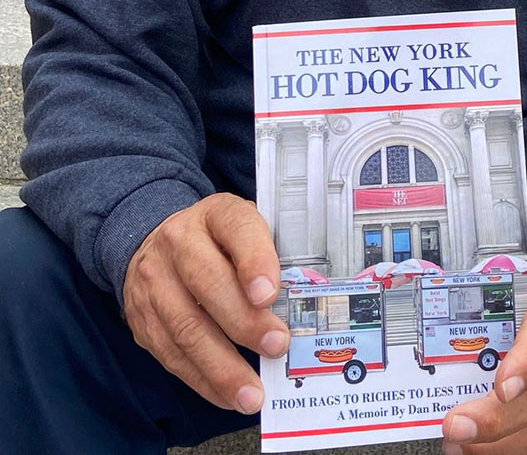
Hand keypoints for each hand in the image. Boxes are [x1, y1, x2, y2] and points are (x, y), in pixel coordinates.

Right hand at [123, 193, 286, 414]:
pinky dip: (203, 381)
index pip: (236, 227)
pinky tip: (228, 396)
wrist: (153, 241)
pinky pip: (172, 356)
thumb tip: (299, 302)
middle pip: (208, 283)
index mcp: (215, 214)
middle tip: (277, 346)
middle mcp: (178, 243)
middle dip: (245, 322)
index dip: (254, 260)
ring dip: (223, 367)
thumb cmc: (216, 240)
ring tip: (253, 394)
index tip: (270, 294)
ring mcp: (155, 282)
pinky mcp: (143, 320)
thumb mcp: (243, 228)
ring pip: (187, 328)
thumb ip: (268, 254)